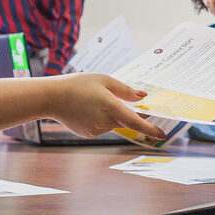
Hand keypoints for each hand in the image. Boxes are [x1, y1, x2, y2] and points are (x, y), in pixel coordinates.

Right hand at [42, 74, 164, 139]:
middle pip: (125, 120)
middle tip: (132, 104)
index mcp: (110, 107)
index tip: (163, 134)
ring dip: (112, 113)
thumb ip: (125, 90)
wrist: (51, 97)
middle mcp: (104, 121)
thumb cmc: (78, 84)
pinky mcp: (88, 133)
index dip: (151, 129)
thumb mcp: (104, 80)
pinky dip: (101, 118)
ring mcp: (96, 130)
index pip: (135, 122)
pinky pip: (102, 126)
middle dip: (131, 113)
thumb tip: (142, 97)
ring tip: (94, 99)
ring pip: (113, 123)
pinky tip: (88, 108)